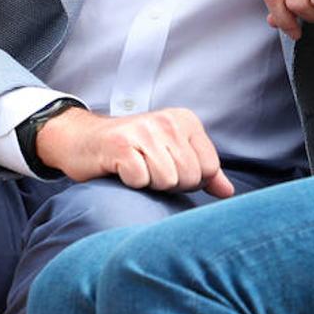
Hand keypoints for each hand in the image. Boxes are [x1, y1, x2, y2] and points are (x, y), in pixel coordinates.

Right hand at [34, 105, 234, 196]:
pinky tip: (122, 170)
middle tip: (150, 170)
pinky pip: (140, 180)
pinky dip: (131, 183)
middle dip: (171, 184)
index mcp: (185, 121)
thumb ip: (204, 171)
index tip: (171, 171)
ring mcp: (144, 131)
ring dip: (150, 184)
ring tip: (137, 169)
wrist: (85, 140)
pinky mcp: (121, 145)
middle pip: (189, 177)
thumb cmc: (133, 151)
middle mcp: (168, 121)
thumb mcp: (173, 154)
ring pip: (167, 180)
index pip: (208, 167)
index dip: (192, 181)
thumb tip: (229, 192)